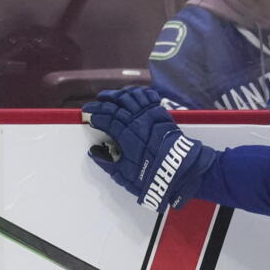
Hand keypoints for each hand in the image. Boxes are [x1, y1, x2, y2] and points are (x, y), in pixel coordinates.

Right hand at [82, 87, 215, 212]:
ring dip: (118, 94)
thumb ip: (108, 163)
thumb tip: (95, 152)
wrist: (183, 171)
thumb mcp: (125, 176)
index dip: (94, 114)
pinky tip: (132, 93)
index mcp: (126, 135)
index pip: (106, 118)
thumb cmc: (153, 177)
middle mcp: (137, 121)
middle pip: (116, 104)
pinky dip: (138, 92)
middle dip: (102, 103)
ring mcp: (151, 115)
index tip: (86, 115)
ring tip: (109, 96)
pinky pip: (149, 97)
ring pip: (132, 96)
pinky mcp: (163, 115)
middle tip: (93, 104)